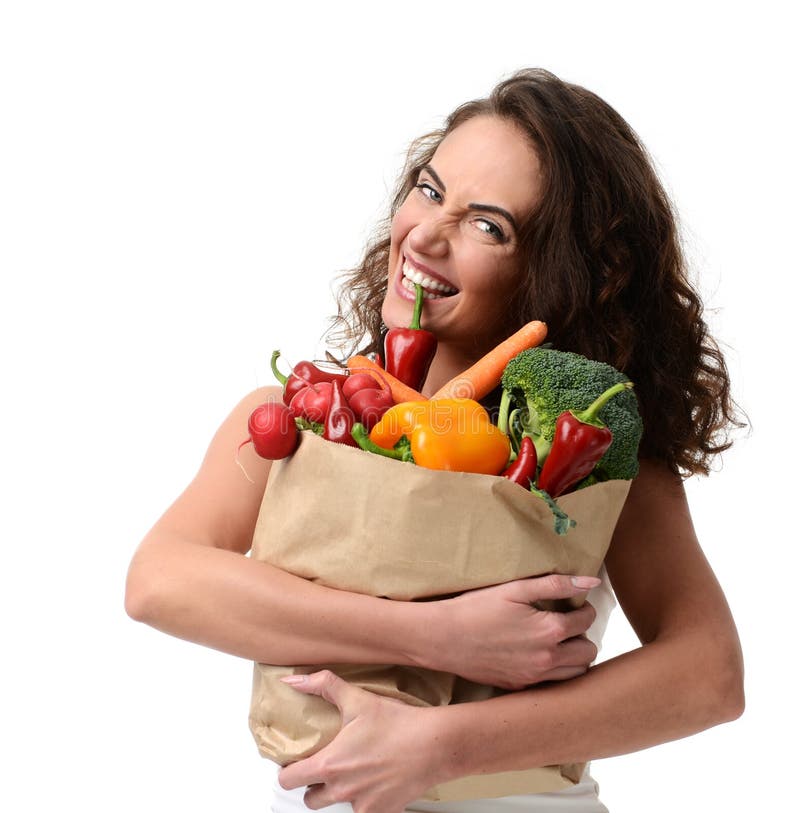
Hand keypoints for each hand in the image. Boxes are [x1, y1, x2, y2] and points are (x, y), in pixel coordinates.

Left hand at [278, 670, 440, 812]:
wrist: (433, 745)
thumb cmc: (397, 724)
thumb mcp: (358, 698)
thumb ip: (324, 686)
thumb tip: (295, 680)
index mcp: (330, 764)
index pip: (289, 780)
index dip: (289, 772)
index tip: (297, 763)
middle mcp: (342, 790)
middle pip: (311, 800)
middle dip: (315, 786)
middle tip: (328, 767)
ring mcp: (362, 805)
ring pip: (338, 806)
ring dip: (341, 793)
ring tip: (355, 772)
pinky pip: (365, 812)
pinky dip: (367, 800)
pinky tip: (377, 781)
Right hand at [432, 574, 599, 689]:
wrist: (443, 638)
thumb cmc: (476, 608)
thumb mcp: (516, 588)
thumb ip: (556, 584)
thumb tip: (592, 582)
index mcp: (549, 631)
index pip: (587, 621)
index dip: (584, 608)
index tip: (575, 603)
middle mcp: (547, 659)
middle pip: (588, 651)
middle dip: (583, 635)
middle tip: (567, 623)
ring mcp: (533, 677)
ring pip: (575, 673)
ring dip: (573, 656)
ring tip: (557, 640)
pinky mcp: (519, 686)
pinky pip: (551, 683)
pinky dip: (553, 669)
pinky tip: (537, 654)